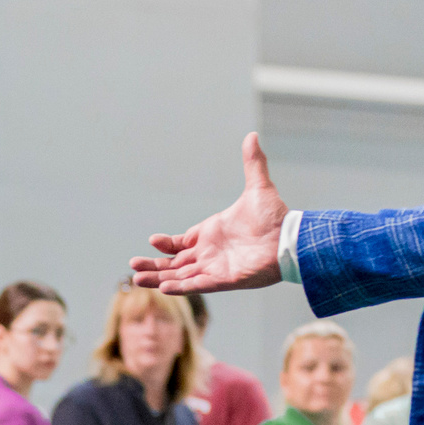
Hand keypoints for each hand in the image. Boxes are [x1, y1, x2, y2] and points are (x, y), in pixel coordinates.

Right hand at [129, 134, 289, 294]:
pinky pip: (196, 286)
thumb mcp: (258, 187)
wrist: (290, 239)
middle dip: (154, 266)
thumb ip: (252, 163)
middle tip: (133, 267)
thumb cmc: (276, 217)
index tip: (153, 240)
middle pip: (174, 264)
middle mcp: (209, 253)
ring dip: (159, 279)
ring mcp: (214, 268)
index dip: (166, 245)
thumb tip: (252, 136)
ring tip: (137, 280)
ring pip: (180, 276)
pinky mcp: (223, 280)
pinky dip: (180, 287)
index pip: (181, 244)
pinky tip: (164, 288)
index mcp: (211, 234)